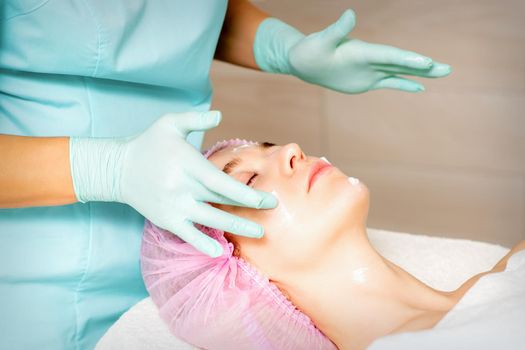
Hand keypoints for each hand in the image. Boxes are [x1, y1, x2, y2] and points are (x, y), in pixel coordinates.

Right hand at [70, 111, 277, 256]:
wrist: (116, 169)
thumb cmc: (148, 143)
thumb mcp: (169, 123)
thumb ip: (195, 119)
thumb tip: (220, 115)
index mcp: (187, 164)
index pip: (221, 183)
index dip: (246, 193)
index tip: (268, 199)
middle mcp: (181, 188)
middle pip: (221, 201)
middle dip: (249, 208)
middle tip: (273, 211)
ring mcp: (173, 206)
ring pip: (210, 220)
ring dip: (236, 227)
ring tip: (260, 233)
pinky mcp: (165, 219)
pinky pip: (187, 235)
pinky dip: (202, 245)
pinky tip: (220, 253)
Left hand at [254, 9, 450, 92]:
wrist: (305, 61)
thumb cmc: (310, 50)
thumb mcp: (321, 41)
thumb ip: (337, 29)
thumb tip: (350, 13)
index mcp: (362, 50)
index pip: (388, 55)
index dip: (406, 59)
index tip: (425, 62)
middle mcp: (371, 59)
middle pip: (401, 63)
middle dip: (423, 66)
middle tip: (447, 68)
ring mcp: (370, 70)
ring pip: (400, 72)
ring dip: (421, 74)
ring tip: (443, 72)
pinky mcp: (366, 81)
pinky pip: (388, 83)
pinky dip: (404, 84)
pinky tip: (419, 87)